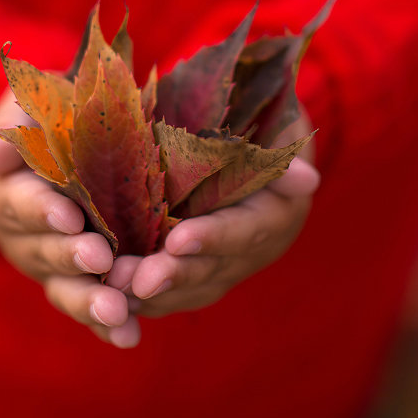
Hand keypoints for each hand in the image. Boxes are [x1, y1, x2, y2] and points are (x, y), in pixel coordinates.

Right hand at [0, 90, 141, 347]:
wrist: (76, 139)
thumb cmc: (59, 111)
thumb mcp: (38, 101)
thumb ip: (18, 122)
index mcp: (5, 191)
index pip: (18, 202)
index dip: (41, 210)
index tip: (69, 216)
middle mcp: (21, 236)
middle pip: (41, 250)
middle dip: (69, 256)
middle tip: (100, 258)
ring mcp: (48, 266)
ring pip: (64, 288)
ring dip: (89, 302)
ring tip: (118, 312)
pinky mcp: (76, 285)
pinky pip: (88, 309)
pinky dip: (106, 326)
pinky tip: (129, 337)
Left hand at [106, 117, 319, 317]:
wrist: (253, 136)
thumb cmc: (261, 119)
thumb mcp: (279, 124)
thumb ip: (282, 153)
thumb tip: (308, 179)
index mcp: (276, 214)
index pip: (246, 231)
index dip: (214, 238)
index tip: (178, 240)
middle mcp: (251, 249)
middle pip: (213, 269)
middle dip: (174, 275)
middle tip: (136, 279)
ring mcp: (223, 264)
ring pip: (188, 288)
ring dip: (152, 293)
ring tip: (113, 286)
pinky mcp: (196, 270)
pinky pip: (171, 293)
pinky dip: (143, 298)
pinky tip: (110, 296)